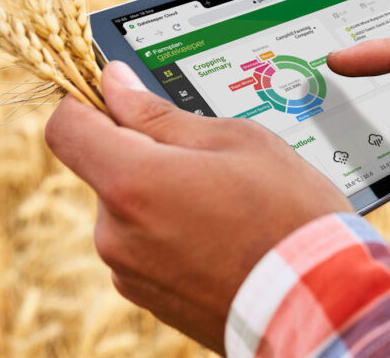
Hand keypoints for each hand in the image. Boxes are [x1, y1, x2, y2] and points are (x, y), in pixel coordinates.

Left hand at [44, 61, 351, 351]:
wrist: (323, 306)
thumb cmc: (288, 214)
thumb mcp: (235, 140)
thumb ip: (160, 112)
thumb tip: (114, 84)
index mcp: (132, 183)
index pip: (66, 127)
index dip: (85, 100)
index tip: (119, 93)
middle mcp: (117, 233)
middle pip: (104, 168)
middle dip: (145, 150)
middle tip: (209, 155)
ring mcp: (130, 272)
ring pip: (129, 207)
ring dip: (163, 192)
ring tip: (228, 202)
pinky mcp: (149, 297)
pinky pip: (145, 245)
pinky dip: (173, 230)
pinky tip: (223, 233)